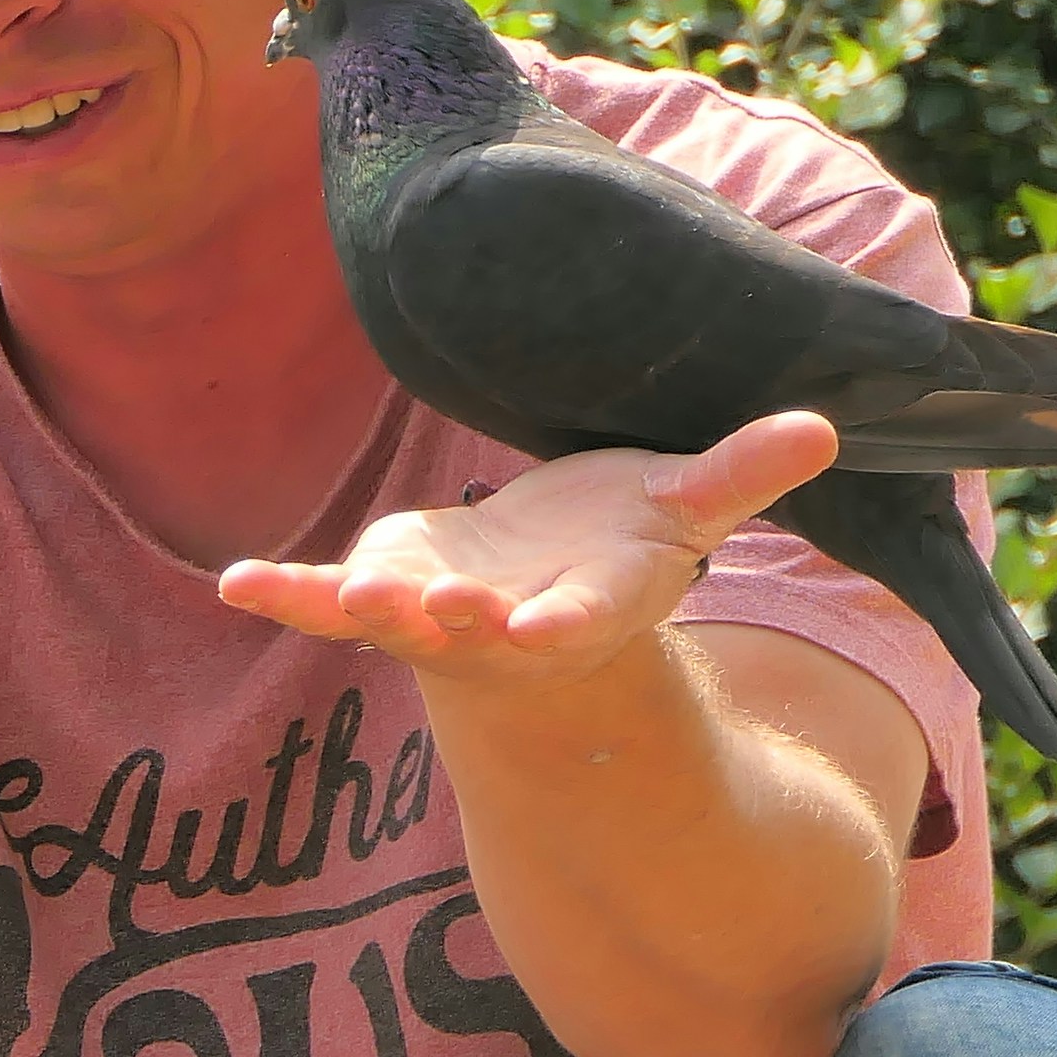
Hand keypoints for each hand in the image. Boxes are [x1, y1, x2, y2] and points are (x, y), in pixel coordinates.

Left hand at [216, 414, 838, 691]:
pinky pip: (324, 598)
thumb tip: (822, 428)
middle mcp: (506, 624)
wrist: (535, 599)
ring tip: (307, 593)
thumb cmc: (615, 544)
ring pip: (392, 620)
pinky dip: (283, 592)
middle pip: (480, 628)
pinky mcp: (381, 593)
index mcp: (588, 603)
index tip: (540, 626)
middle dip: (457, 621)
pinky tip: (234, 582)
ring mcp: (436, 616)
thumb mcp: (680, 507)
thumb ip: (740, 474)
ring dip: (357, 608)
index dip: (564, 621)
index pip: (583, 617)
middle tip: (435, 609)